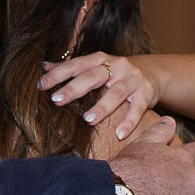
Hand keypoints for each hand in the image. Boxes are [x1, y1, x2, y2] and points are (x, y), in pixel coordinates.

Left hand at [37, 52, 157, 141]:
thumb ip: (72, 68)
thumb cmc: (116, 73)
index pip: (76, 65)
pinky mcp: (145, 94)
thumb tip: (44, 67)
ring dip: (102, 107)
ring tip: (88, 120)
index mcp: (100, 59)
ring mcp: (132, 80)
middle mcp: (116, 66)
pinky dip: (129, 122)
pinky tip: (120, 135)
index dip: (58, 74)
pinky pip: (137, 109)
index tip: (41, 85)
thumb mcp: (96, 66)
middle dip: (74, 88)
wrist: (152, 73)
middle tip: (57, 100)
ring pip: (116, 93)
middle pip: (93, 77)